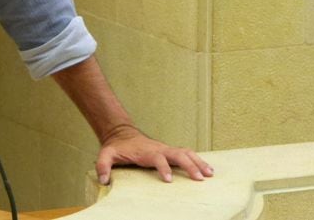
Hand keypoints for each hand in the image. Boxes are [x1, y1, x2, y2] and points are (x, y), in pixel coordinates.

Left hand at [95, 125, 213, 184]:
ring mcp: (166, 149)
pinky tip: (208, 169)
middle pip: (178, 154)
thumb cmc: (117, 147)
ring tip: (210, 174)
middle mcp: (159, 149)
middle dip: (190, 166)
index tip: (168, 180)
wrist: (122, 133)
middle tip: (199, 179)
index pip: (157, 158)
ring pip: (186, 153)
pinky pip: (187, 154)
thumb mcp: (106, 154)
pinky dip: (198, 160)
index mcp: (146, 152)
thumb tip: (103, 180)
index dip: (163, 168)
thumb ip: (103, 165)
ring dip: (198, 162)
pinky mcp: (170, 151)